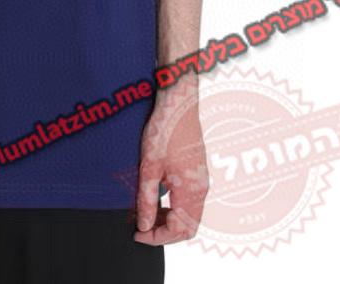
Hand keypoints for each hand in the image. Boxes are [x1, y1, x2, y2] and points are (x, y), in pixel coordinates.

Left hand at [134, 91, 208, 244]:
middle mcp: (201, 189)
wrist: (178, 103)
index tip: (137, 234)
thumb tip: (144, 226)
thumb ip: (147, 199)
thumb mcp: (149, 166)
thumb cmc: (165, 130)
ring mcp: (201, 180)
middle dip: (164, 232)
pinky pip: (190, 200)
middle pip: (188, 226)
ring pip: (189, 214)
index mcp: (192, 191)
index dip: (157, 237)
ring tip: (145, 211)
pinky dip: (174, 206)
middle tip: (141, 226)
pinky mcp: (198, 171)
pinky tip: (156, 195)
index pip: (179, 230)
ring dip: (169, 219)